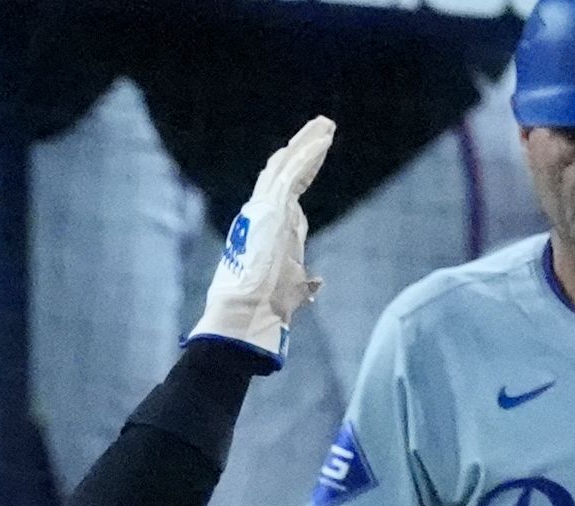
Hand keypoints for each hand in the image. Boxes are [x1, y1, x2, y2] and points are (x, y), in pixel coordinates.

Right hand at [194, 115, 335, 360]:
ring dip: (308, 143)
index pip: (288, 193)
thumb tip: (317, 282)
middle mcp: (264, 213)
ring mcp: (266, 207)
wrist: (249, 311)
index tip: (316, 158)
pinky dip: (309, 154)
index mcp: (269, 229)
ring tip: (326, 124)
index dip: (303, 173)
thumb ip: (304, 282)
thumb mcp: (293, 289)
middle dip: (304, 149)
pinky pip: (294, 172)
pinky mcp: (272, 207)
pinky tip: (324, 139)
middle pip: (285, 171)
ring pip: (288, 165)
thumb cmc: (268, 307)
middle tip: (322, 128)